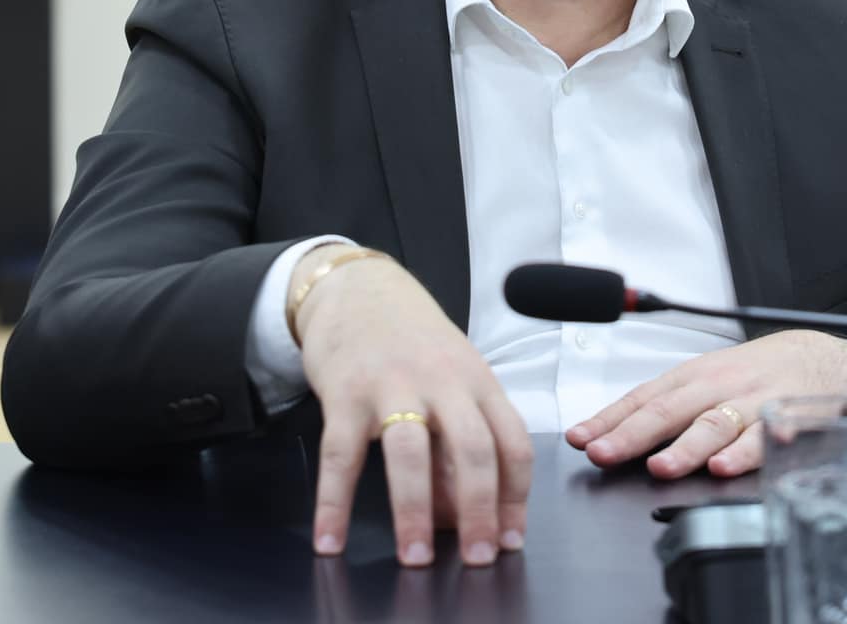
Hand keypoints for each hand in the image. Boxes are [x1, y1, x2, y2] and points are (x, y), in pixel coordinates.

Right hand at [294, 253, 532, 569]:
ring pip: (411, 453)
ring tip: (416, 557)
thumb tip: (458, 514)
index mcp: (478, 381)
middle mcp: (442, 381)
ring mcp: (392, 384)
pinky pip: (340, 454)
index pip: (513, 442)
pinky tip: (330, 538)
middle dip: (479, 510)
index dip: (516, 496)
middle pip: (473, 448)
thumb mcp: (452, 380)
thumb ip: (459, 442)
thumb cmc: (413, 342)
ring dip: (415, 511)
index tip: (510, 539)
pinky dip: (333, 503)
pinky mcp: (345, 391)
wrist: (359, 288)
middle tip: (478, 556)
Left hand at [564, 331, 846, 478]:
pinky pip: (766, 437)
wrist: (825, 357)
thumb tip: (612, 435)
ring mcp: (751, 401)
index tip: (579, 439)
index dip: (609, 419)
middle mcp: (718, 385)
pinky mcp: (787, 417)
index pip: (642, 397)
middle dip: (633, 434)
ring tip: (662, 468)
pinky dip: (746, 452)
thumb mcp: (709, 380)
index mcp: (693, 376)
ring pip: (715, 424)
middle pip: (670, 409)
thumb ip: (668, 409)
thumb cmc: (757, 374)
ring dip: (686, 447)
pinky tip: (727, 466)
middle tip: (604, 454)